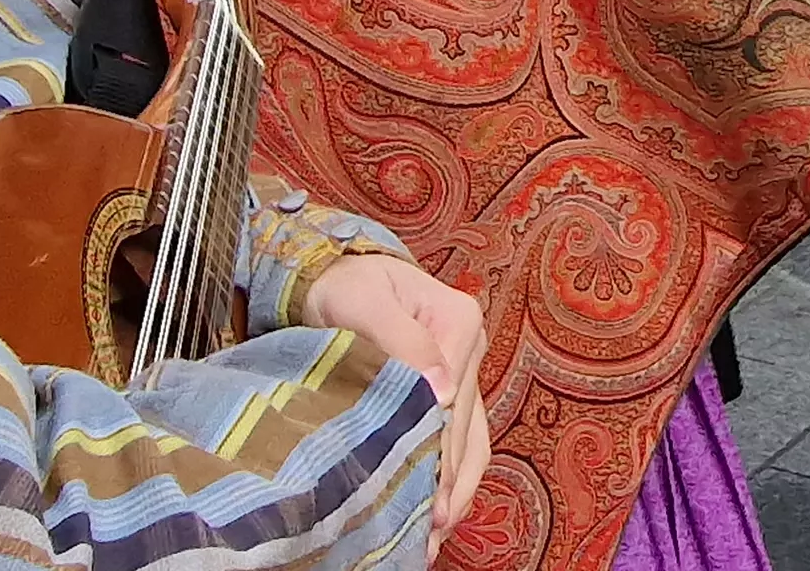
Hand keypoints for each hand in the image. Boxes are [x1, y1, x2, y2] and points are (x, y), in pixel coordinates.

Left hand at [303, 253, 489, 526]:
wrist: (336, 275)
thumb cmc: (344, 286)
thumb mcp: (362, 301)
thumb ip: (401, 340)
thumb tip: (440, 393)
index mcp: (458, 322)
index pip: (451, 402)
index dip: (440, 454)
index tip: (428, 501)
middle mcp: (471, 348)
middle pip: (464, 428)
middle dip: (450, 484)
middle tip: (430, 534)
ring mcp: (465, 371)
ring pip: (473, 440)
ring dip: (459, 490)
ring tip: (438, 535)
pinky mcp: (452, 390)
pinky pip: (463, 440)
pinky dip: (454, 477)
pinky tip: (441, 510)